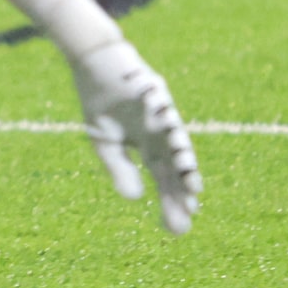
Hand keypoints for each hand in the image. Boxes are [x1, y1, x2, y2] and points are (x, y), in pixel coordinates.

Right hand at [70, 37, 202, 234]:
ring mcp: (160, 113)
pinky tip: (174, 144)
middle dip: (180, 192)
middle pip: (174, 167)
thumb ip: (119, 168)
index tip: (179, 227)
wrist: (94, 60)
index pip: (164, 178)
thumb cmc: (100, 99)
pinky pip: (162, 110)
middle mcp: (161, 133)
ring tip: (193, 187)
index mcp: (149, 146)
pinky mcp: (154, 92)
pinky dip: (168, 126)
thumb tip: (135, 199)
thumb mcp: (104, 141)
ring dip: (185, 163)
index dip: (171, 200)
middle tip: (189, 218)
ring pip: (176, 143)